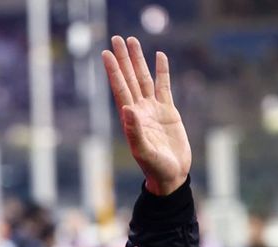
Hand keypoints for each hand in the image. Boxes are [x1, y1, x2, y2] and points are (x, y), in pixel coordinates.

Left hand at [102, 36, 190, 195]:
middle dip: (123, 59)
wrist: (171, 176)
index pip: (120, 89)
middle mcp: (140, 110)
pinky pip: (164, 86)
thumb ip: (134, 131)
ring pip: (144, 79)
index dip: (113, 71)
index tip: (106, 53)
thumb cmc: (155, 168)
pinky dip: (162, 71)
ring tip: (133, 41)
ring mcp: (154, 110)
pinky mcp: (168, 112)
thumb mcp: (143, 151)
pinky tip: (160, 56)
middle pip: (130, 78)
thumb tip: (126, 108)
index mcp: (130, 118)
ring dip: (138, 61)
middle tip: (117, 38)